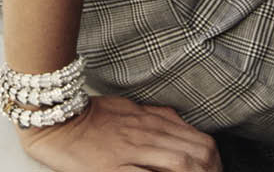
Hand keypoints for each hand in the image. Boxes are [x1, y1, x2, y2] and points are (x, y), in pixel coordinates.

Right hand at [18, 94, 221, 170]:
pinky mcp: (115, 169)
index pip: (198, 139)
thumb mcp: (128, 107)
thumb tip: (177, 122)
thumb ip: (154, 115)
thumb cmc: (91, 115)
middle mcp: (147, 135)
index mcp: (152, 121)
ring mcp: (132, 152)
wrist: (57, 121)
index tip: (216, 171)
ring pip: (179, 163)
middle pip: (195, 153)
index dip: (214, 159)